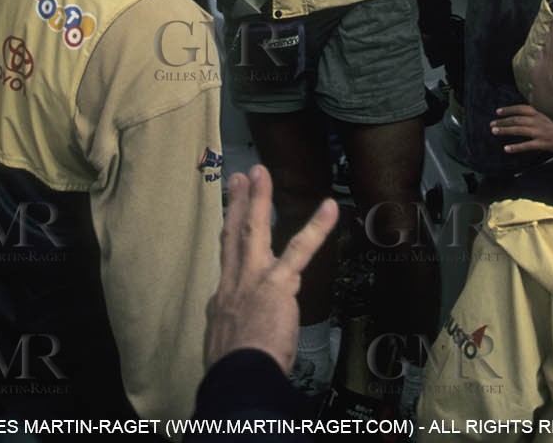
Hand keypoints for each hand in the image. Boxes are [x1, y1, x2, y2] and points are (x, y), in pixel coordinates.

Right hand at [204, 166, 338, 373]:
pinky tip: (329, 208)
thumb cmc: (233, 373)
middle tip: (238, 179)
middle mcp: (234, 284)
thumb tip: (233, 340)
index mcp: (223, 303)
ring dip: (258, 198)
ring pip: (255, 230)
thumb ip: (230, 335)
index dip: (229, 245)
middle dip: (235, 206)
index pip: (228, 267)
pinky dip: (317, 227)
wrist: (238, 378)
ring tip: (262, 173)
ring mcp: (255, 279)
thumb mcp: (223, 351)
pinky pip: (300, 249)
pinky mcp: (279, 282)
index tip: (227, 228)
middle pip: (232, 236)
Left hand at [491, 104, 552, 155]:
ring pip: (519, 130)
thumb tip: (524, 105)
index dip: (508, 109)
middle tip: (491, 124)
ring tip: (494, 132)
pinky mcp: (542, 144)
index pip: (520, 108)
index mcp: (538, 113)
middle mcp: (538, 121)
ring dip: (505, 130)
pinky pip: (526, 145)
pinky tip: (506, 149)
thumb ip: (536, 112)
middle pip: (516, 119)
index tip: (497, 112)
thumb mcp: (548, 116)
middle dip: (503, 121)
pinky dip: (516, 147)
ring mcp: (540, 132)